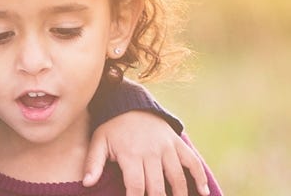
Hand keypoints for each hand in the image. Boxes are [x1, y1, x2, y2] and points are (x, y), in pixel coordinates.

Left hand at [83, 110, 209, 195]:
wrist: (131, 104)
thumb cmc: (113, 127)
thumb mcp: (99, 141)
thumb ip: (93, 163)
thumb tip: (87, 183)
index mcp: (131, 154)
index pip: (136, 187)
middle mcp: (151, 152)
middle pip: (158, 187)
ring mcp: (167, 147)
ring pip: (177, 178)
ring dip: (179, 195)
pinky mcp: (177, 143)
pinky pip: (192, 162)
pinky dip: (200, 177)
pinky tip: (203, 192)